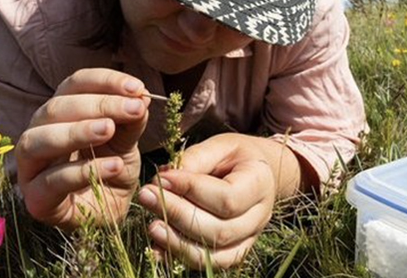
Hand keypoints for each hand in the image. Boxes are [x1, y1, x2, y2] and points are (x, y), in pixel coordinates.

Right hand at [16, 68, 149, 229]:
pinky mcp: (36, 200)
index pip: (74, 85)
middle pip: (55, 108)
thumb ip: (130, 121)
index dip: (104, 81)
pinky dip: (84, 170)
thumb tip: (139, 97)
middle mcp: (38, 134)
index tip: (137, 88)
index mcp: (59, 113)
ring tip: (109, 129)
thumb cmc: (110, 170)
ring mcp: (31, 168)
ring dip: (76, 131)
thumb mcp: (126, 142)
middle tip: (132, 108)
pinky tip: (113, 166)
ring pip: (39, 141)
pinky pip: (53, 181)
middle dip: (96, 105)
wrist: (109, 213)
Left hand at [138, 133, 295, 268]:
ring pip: (214, 252)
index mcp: (260, 183)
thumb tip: (164, 180)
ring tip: (151, 225)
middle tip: (147, 196)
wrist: (256, 171)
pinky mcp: (235, 250)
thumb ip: (194, 159)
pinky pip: (209, 262)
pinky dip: (181, 257)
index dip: (191, 190)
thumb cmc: (234, 155)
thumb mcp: (218, 146)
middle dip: (178, 214)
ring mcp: (249, 237)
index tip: (162, 178)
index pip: (227, 196)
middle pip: (220, 229)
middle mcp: (260, 215)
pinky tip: (157, 247)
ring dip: (178, 242)